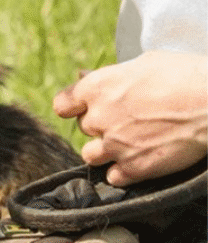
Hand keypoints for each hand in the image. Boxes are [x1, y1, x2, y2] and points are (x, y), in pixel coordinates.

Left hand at [53, 51, 207, 185]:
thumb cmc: (180, 75)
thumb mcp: (139, 64)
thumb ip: (108, 76)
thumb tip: (85, 76)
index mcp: (95, 88)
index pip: (62, 104)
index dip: (74, 107)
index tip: (84, 109)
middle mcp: (99, 117)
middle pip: (83, 129)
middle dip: (98, 127)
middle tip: (122, 123)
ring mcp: (115, 144)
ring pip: (90, 156)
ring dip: (105, 152)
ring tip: (125, 146)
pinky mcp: (136, 168)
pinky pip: (113, 178)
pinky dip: (122, 173)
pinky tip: (137, 163)